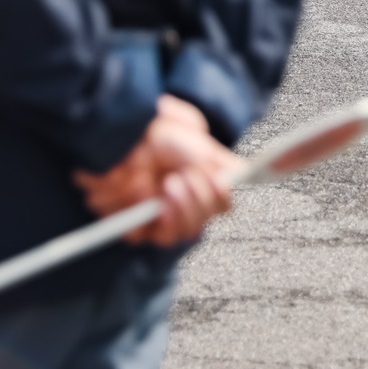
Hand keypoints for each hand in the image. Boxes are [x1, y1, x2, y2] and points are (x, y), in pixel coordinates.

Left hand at [73, 94, 242, 246]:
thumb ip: (222, 163)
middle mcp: (180, 202)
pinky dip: (156, 220)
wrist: (120, 131)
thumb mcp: (198, 142)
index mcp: (200, 185)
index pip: (220, 203)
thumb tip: (247, 175)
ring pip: (181, 233)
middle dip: (201, 200)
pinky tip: (155, 200)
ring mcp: (156, 214)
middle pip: (203, 222)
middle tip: (188, 176)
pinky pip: (148, 236)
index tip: (223, 182)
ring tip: (171, 183)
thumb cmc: (159, 133)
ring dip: (181, 209)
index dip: (222, 196)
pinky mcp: (130, 223)